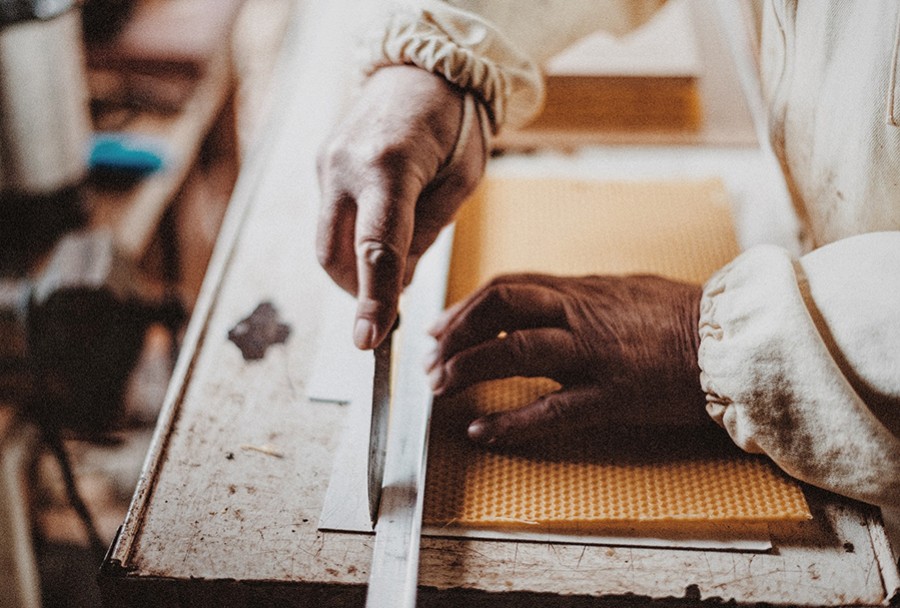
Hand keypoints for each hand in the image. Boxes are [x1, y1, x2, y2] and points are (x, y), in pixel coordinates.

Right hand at [317, 66, 486, 349]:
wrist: (421, 70)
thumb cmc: (454, 125)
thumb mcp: (461, 181)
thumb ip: (426, 234)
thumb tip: (395, 282)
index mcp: (391, 165)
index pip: (377, 247)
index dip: (372, 299)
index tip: (368, 341)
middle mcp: (346, 164)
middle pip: (336, 255)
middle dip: (360, 289)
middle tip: (393, 297)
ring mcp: (326, 163)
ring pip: (325, 243)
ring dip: (353, 268)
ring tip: (391, 258)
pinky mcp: (320, 164)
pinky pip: (329, 220)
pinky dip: (350, 240)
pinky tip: (377, 227)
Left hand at [426, 273, 708, 446]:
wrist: (731, 341)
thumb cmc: (679, 315)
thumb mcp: (622, 289)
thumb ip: (579, 294)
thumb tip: (542, 299)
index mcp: (580, 291)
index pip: (507, 288)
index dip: (464, 308)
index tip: (438, 328)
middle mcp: (579, 315)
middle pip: (499, 307)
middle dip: (455, 333)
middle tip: (430, 360)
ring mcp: (594, 354)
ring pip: (515, 352)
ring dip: (469, 369)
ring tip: (441, 388)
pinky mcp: (612, 395)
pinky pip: (551, 409)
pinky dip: (510, 422)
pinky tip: (482, 433)